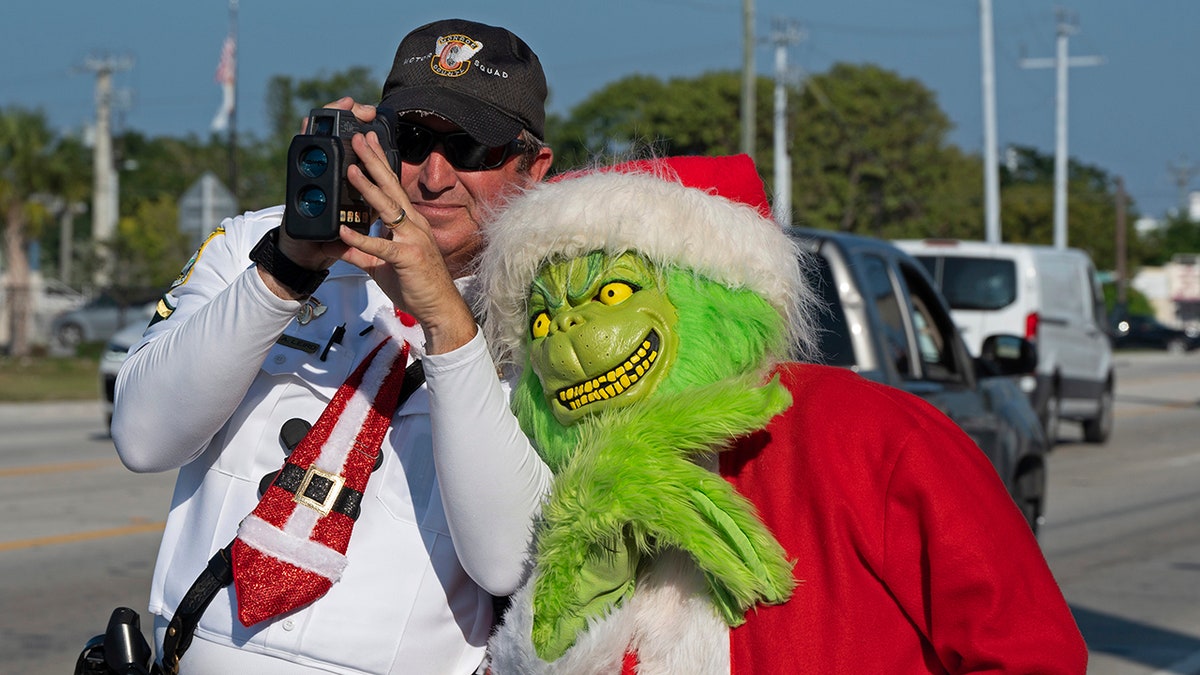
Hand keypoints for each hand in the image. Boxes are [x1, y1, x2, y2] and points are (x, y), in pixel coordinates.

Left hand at [337, 130, 476, 353]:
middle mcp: (413, 224)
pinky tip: (342, 230)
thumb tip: (336, 244)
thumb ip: (360, 252)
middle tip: (359, 138)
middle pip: (391, 187)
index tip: (367, 143)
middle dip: (373, 161)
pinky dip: (360, 237)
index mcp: (409, 222)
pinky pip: (380, 246)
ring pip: (387, 208)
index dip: (379, 163)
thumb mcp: (381, 265)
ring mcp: (412, 239)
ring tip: (351, 170)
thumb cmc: (416, 284)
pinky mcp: (407, 257)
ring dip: (367, 188)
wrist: (440, 308)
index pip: (392, 186)